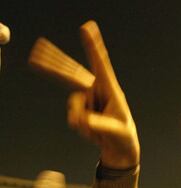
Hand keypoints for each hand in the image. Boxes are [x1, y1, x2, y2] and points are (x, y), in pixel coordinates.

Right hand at [66, 21, 138, 168]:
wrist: (119, 148)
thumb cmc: (124, 137)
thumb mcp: (116, 132)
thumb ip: (100, 125)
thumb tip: (81, 120)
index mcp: (111, 90)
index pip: (101, 65)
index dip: (92, 46)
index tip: (87, 27)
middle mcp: (98, 91)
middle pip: (72, 73)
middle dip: (54, 62)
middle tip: (37, 47)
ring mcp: (88, 99)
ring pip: (72, 102)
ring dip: (80, 118)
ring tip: (96, 131)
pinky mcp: (81, 108)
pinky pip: (72, 116)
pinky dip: (80, 127)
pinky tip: (93, 132)